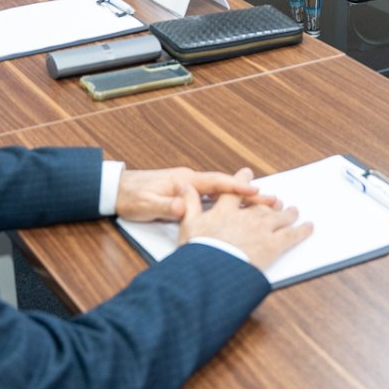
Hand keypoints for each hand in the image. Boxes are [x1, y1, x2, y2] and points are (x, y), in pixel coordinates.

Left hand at [116, 166, 276, 222]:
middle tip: (273, 199)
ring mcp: (189, 186)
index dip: (237, 187)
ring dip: (242, 197)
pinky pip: (214, 196)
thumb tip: (181, 207)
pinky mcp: (186, 194)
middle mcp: (190, 180)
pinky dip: (229, 201)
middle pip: (225, 186)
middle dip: (249, 192)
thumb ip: (165, 206)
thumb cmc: (130, 197)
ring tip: (264, 204)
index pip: (216, 183)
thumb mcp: (145, 205)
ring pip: (222, 191)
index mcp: (183, 180)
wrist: (116, 190)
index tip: (256, 191)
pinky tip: (239, 208)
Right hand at [181, 185, 311, 271]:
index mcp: (224, 211)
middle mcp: (245, 217)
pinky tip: (308, 227)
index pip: (234, 192)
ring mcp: (261, 230)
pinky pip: (292, 235)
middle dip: (269, 201)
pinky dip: (302, 230)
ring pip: (278, 217)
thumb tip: (183, 185)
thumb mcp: (187, 226)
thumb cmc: (198, 252)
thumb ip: (188, 204)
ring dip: (287, 213)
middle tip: (277, 199)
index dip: (241, 182)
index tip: (247, 173)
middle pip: (260, 205)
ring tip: (294, 211)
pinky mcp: (273, 245)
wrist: (212, 272)